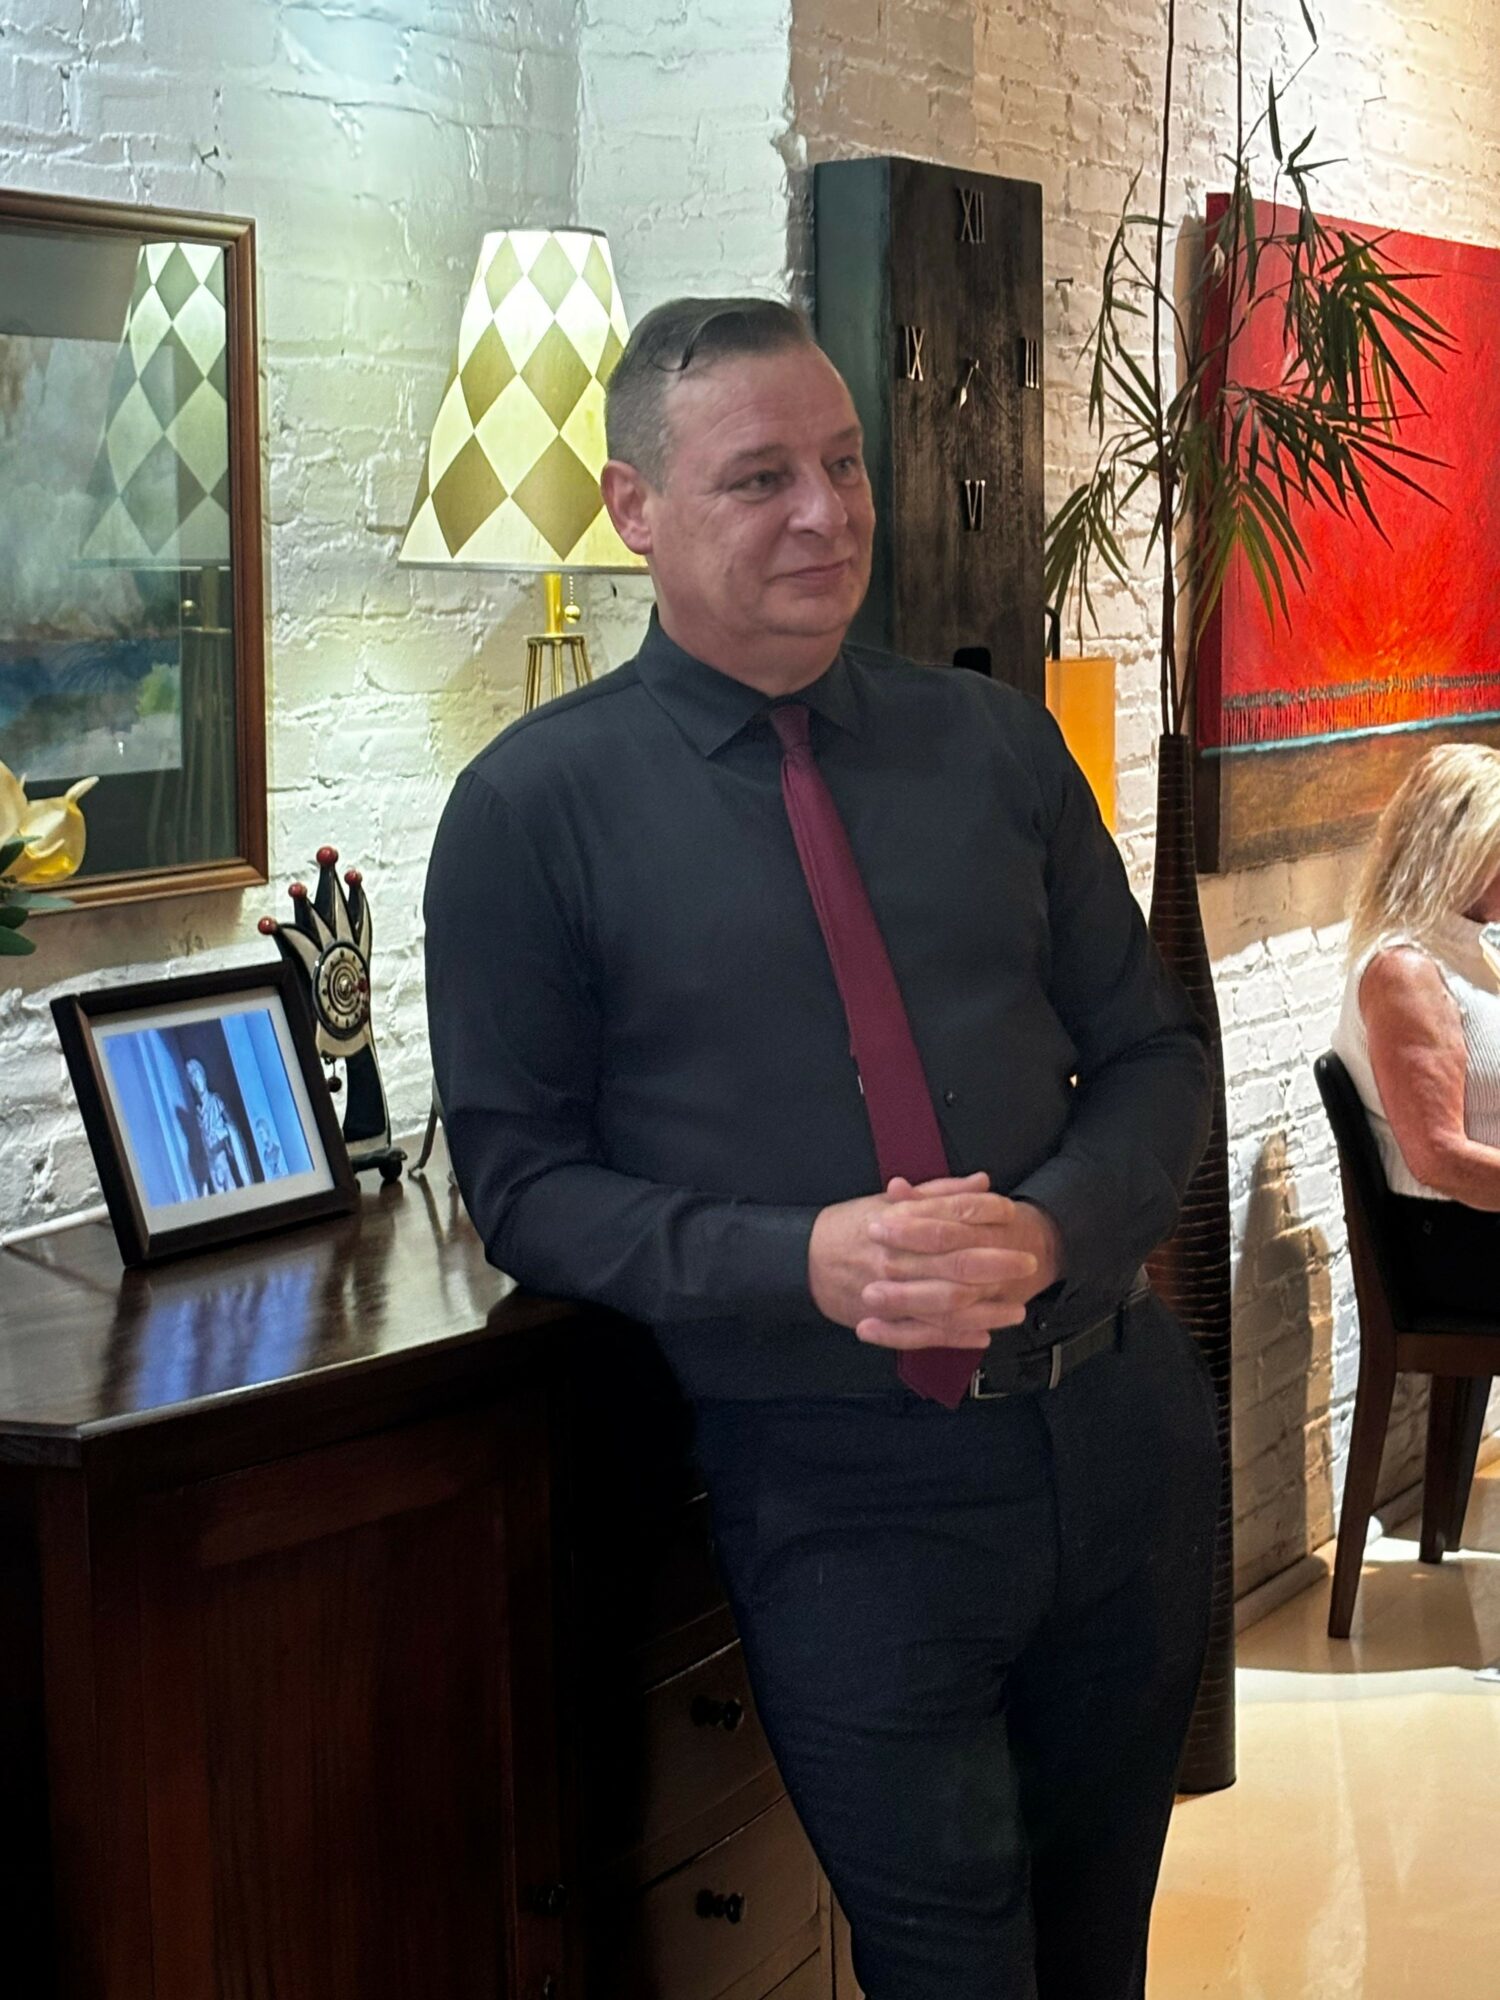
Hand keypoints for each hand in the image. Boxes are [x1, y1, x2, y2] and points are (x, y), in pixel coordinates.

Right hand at [807, 1174, 1062, 1351]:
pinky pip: (926, 1333)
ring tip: (1017, 1308)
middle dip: (998, 1264)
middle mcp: (897, 1258)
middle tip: (1028, 1263)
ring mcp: (891, 1293)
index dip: (986, 1215)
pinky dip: (957, 1336)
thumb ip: (939, 1193)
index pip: (951, 1216)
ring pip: (948, 1304)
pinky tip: (984, 1334)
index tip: (1011, 1214)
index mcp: (898, 1223)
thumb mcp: (888, 1201)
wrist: (804, 1261)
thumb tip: (982, 1183)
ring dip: (987, 1308)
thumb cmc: (851, 1227)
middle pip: (957, 1263)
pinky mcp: (886, 1320)